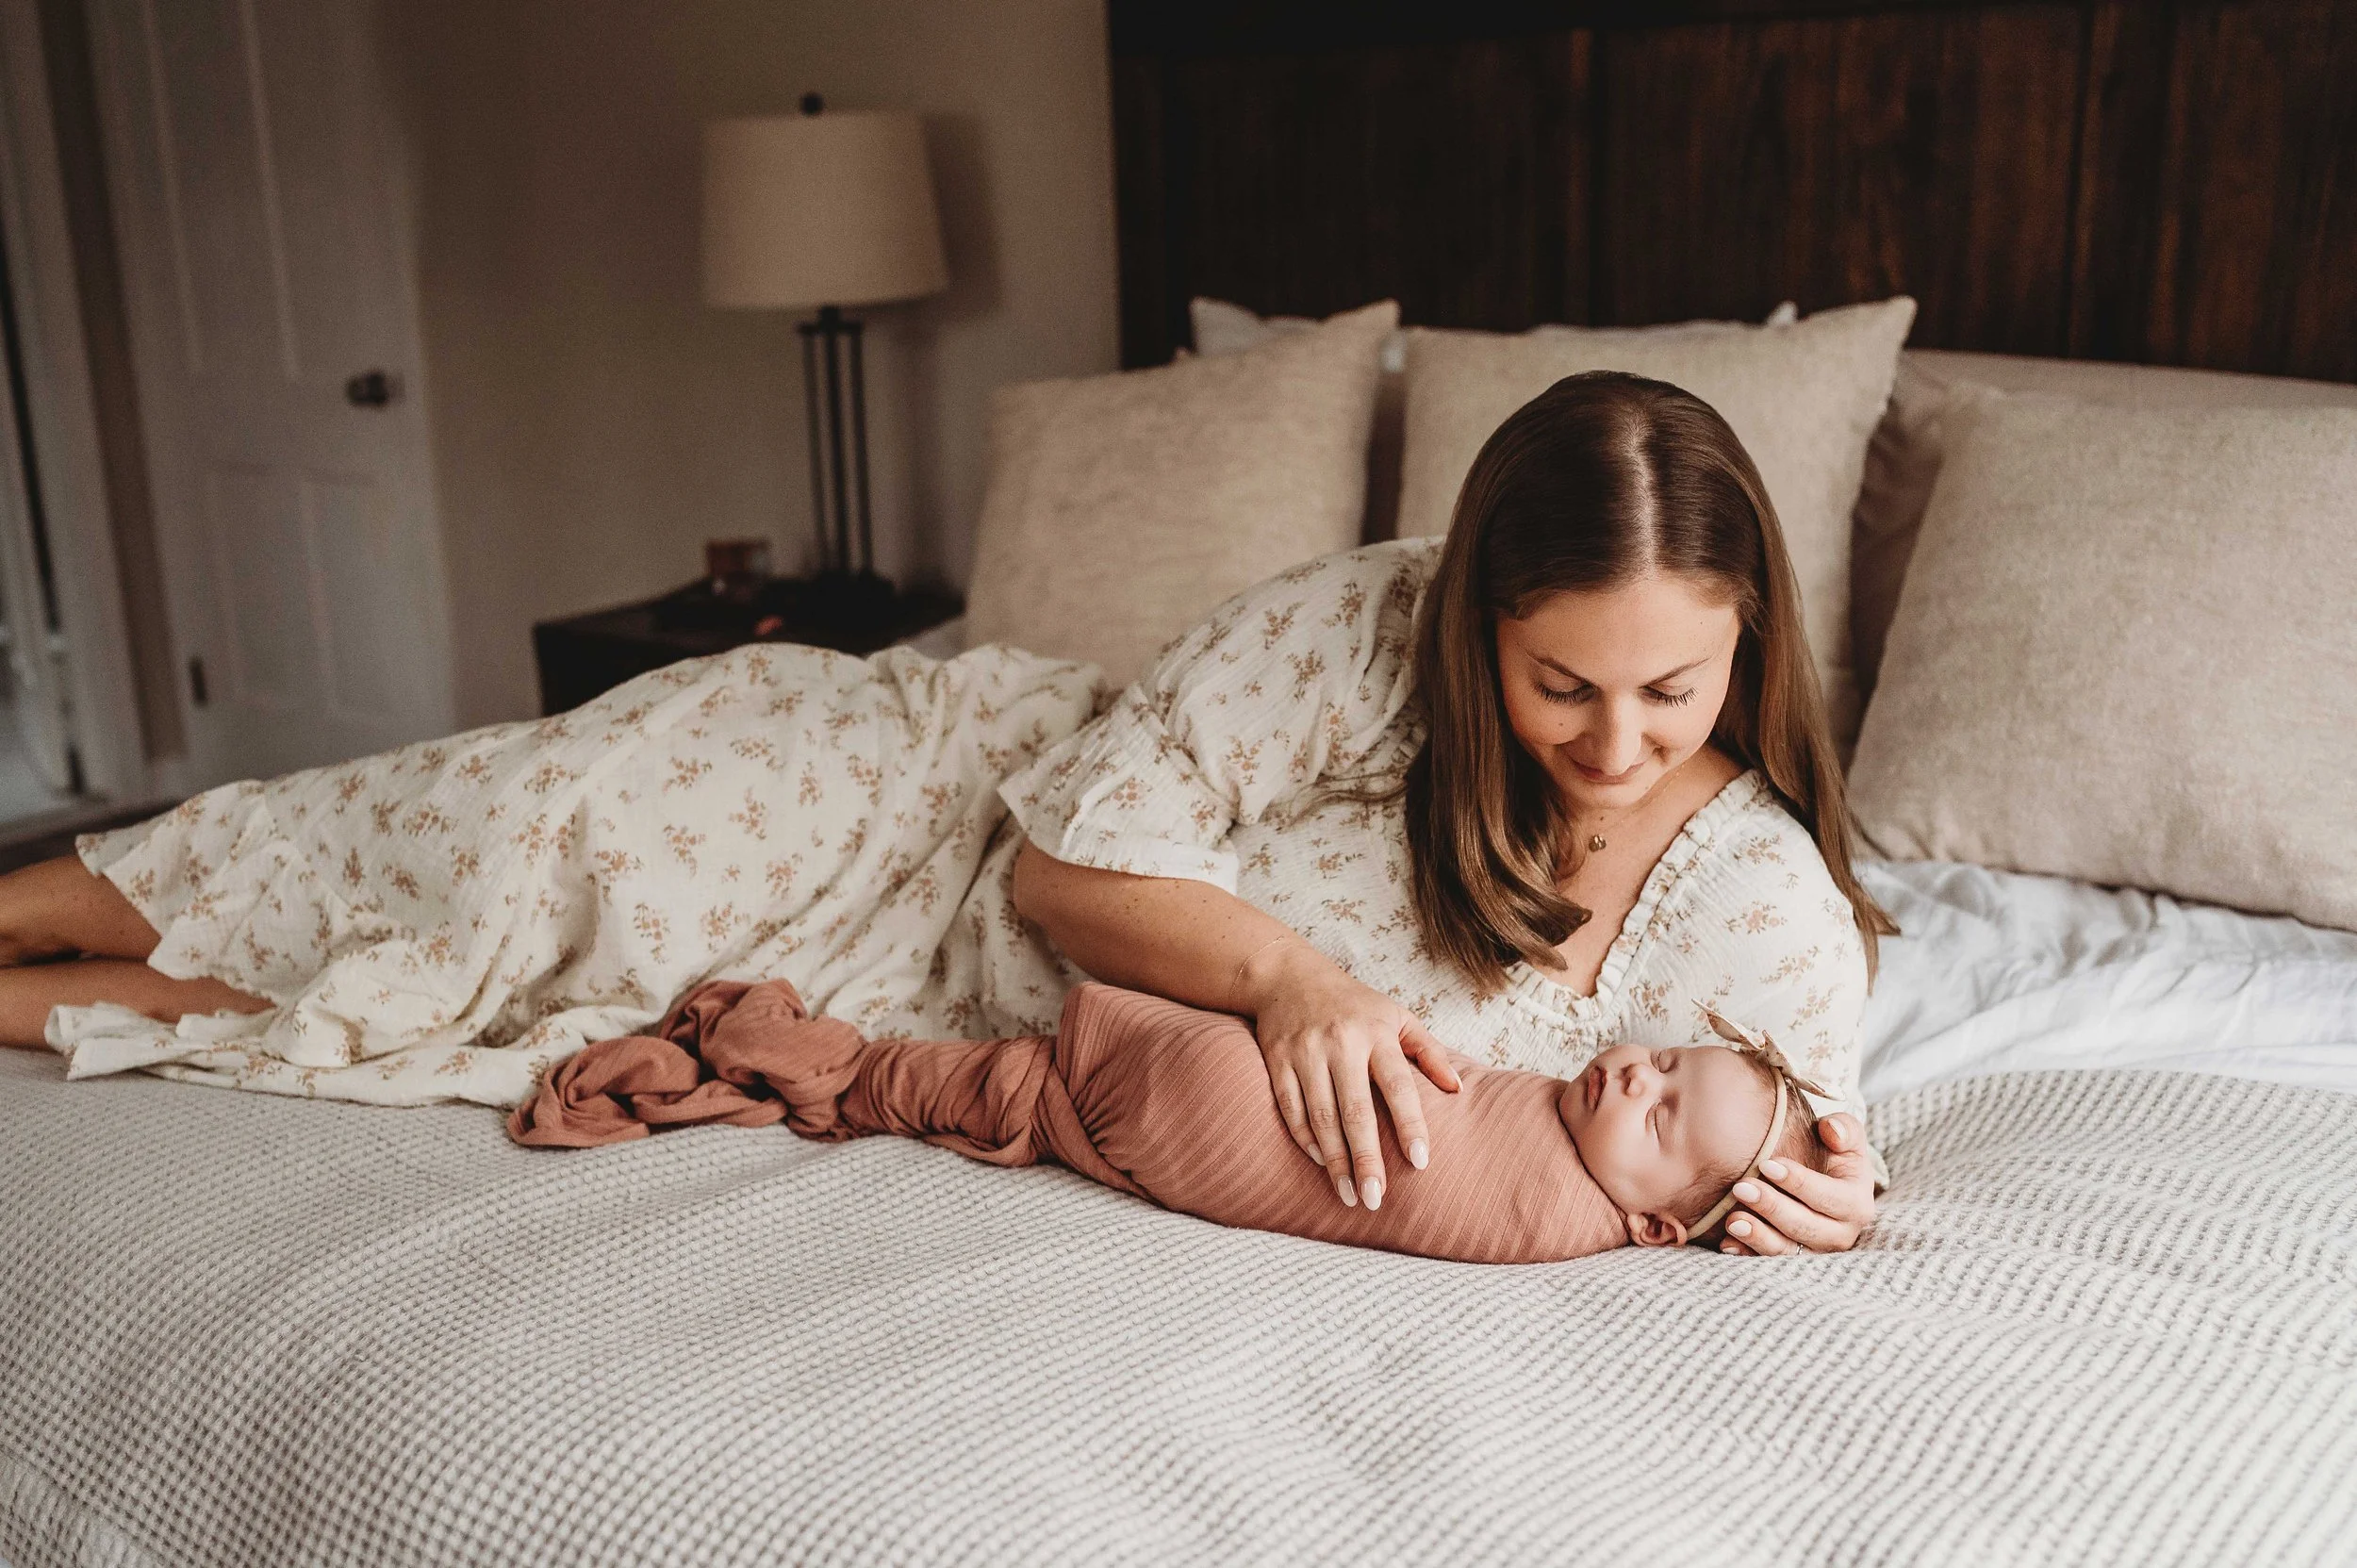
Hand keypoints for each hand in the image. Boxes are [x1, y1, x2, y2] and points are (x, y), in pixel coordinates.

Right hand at [1241, 942, 1460, 1210]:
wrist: (1288, 976)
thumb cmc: (1354, 1004)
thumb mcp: (1397, 1016)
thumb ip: (1429, 1052)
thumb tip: (1458, 1090)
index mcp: (1376, 1034)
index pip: (1398, 1085)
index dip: (1409, 1124)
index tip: (1420, 1162)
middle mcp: (1341, 1044)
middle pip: (1355, 1110)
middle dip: (1366, 1158)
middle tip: (1377, 1199)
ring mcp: (1305, 1053)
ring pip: (1320, 1116)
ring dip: (1334, 1160)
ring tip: (1349, 1195)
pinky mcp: (1277, 1061)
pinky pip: (1290, 1108)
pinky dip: (1304, 1138)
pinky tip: (1320, 1163)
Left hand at [1718, 1111, 1876, 1254]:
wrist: (1825, 1180)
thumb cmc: (1833, 1154)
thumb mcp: (1846, 1138)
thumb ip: (1843, 1129)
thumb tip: (1830, 1130)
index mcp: (1856, 1205)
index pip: (1829, 1197)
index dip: (1798, 1182)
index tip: (1767, 1164)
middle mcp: (1840, 1235)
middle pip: (1805, 1226)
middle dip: (1772, 1207)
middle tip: (1741, 1188)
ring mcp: (1815, 1251)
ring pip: (1787, 1250)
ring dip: (1758, 1236)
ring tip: (1732, 1220)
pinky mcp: (1792, 1260)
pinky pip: (1769, 1261)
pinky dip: (1748, 1253)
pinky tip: (1727, 1243)